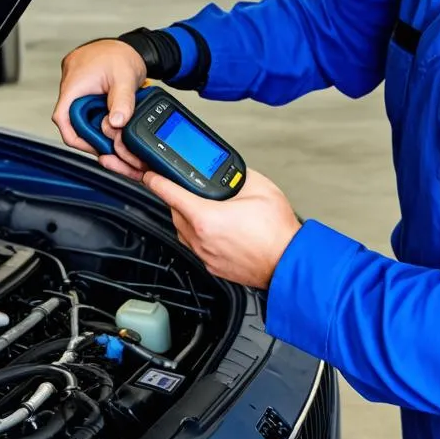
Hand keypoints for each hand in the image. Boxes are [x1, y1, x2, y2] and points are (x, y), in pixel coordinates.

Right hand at [51, 39, 147, 178]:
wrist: (129, 45)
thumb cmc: (123, 55)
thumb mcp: (126, 78)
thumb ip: (122, 102)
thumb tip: (116, 123)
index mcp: (74, 83)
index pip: (62, 118)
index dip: (74, 137)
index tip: (92, 147)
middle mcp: (70, 85)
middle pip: (72, 120)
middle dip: (90, 132)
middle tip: (109, 140)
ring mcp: (75, 86)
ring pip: (79, 115)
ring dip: (94, 123)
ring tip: (112, 127)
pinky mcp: (83, 88)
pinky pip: (84, 107)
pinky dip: (96, 115)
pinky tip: (109, 117)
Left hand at [142, 169, 301, 288]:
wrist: (288, 262)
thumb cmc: (277, 233)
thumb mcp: (260, 188)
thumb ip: (237, 175)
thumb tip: (227, 172)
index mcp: (206, 217)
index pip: (170, 194)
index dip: (156, 181)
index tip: (151, 176)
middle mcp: (200, 239)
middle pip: (175, 213)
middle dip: (178, 198)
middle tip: (190, 189)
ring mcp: (205, 255)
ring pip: (183, 231)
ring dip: (187, 218)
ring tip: (205, 208)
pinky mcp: (212, 266)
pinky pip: (195, 246)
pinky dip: (198, 235)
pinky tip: (215, 228)